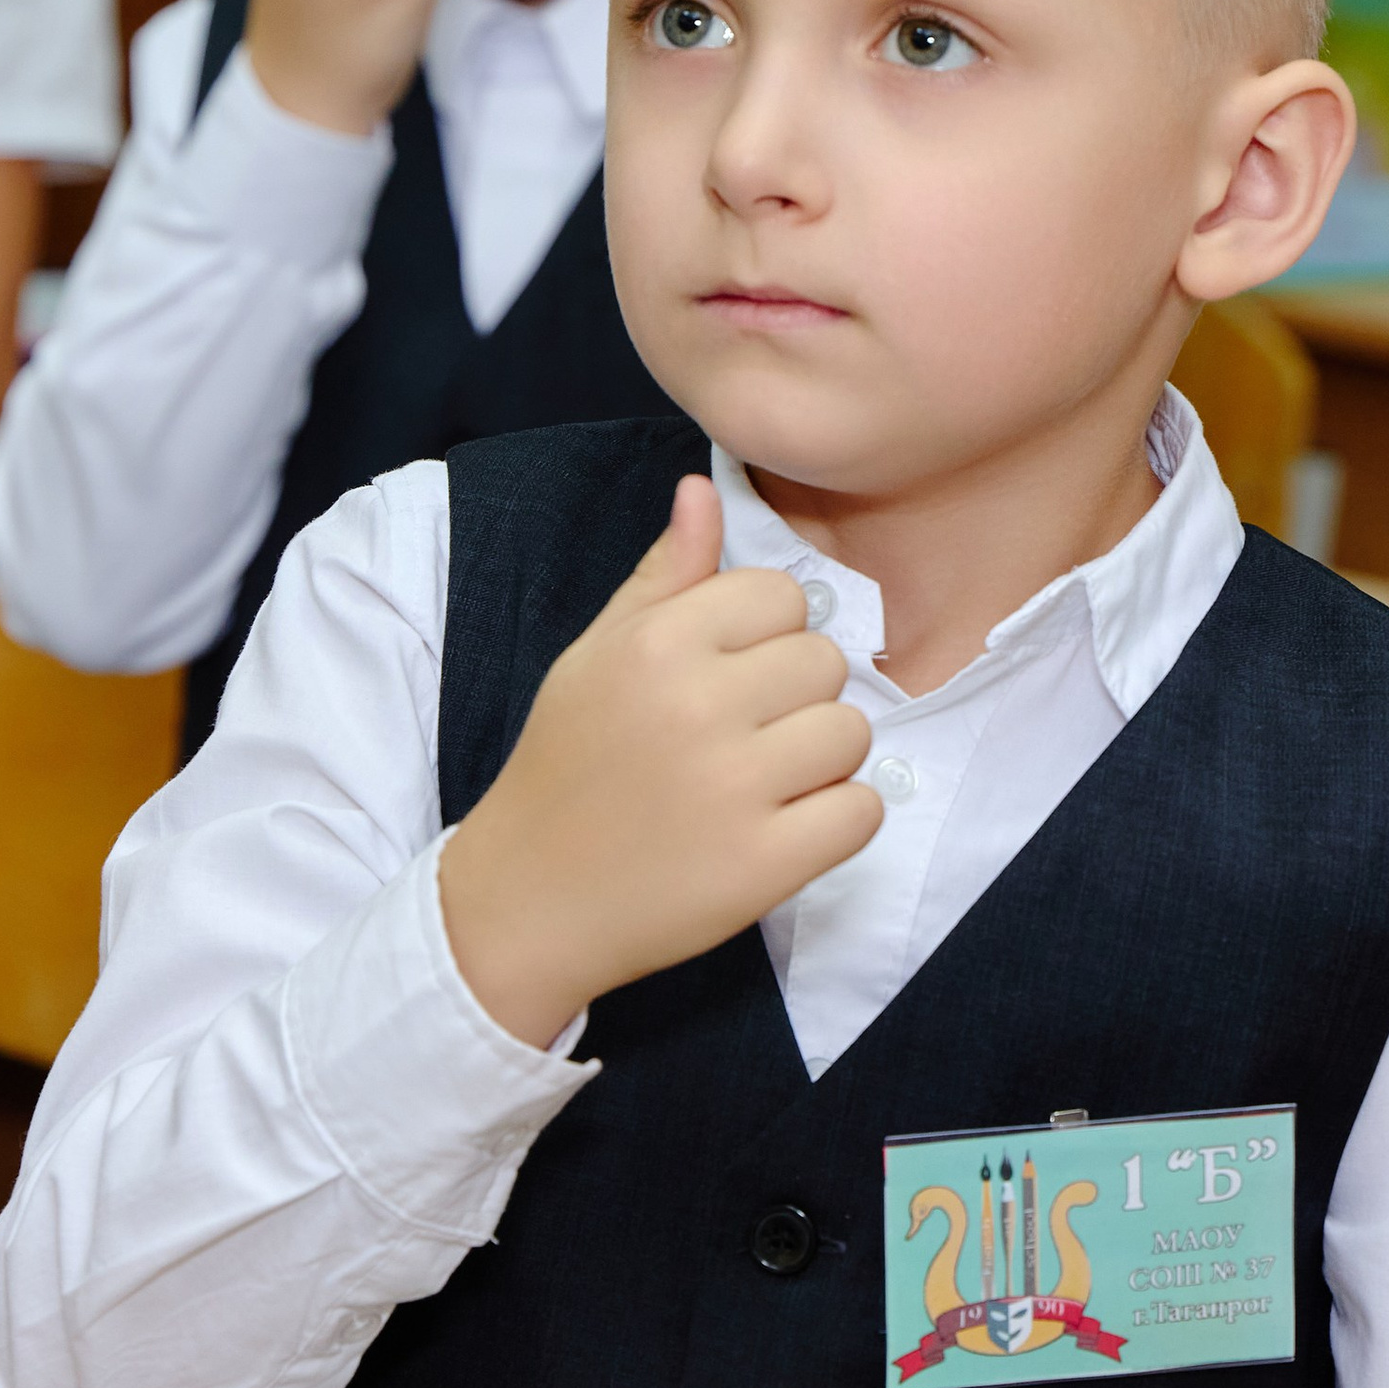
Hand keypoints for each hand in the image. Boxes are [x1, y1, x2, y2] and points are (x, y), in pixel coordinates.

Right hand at [437, 477, 879, 1048]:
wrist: (527, 898)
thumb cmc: (568, 762)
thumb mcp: (598, 653)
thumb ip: (664, 574)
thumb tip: (702, 489)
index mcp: (658, 642)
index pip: (781, 596)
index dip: (764, 636)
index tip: (726, 676)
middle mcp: (698, 705)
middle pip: (825, 662)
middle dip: (795, 697)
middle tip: (740, 737)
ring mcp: (734, 789)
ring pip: (852, 733)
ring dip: (820, 760)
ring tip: (759, 783)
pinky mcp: (763, 866)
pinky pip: (862, 813)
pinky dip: (835, 822)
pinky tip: (782, 828)